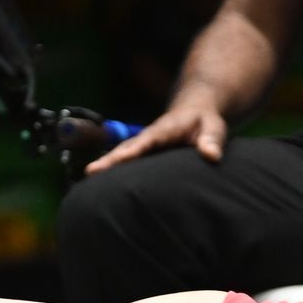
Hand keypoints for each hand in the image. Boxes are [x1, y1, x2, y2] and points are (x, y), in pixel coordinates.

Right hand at [84, 94, 228, 173]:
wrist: (195, 111)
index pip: (146, 141)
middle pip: (126, 149)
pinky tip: (104, 190)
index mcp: (163, 130)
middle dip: (108, 160)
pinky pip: (129, 164)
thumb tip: (211, 156)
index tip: (118, 159)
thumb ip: (212, 140)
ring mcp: (145, 147)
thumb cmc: (205, 120)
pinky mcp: (145, 156)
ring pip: (123, 157)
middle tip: (89, 173)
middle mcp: (149, 138)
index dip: (132, 151)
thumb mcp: (214, 126)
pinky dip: (115, 174)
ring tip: (88, 183)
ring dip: (106, 168)